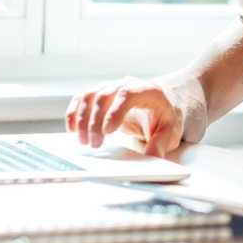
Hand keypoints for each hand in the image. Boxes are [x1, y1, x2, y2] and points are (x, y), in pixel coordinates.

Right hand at [65, 77, 184, 156]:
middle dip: (95, 122)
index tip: (108, 131)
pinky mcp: (101, 94)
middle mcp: (127, 84)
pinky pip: (82, 98)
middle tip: (94, 144)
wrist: (165, 101)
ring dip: (81, 119)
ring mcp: (112, 87)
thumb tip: (152, 159)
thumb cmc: (167, 115)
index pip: (127, 94)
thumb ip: (161, 144)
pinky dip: (74, 112)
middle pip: (104, 96)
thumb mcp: (171, 131)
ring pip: (89, 96)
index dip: (115, 111)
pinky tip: (72, 129)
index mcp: (148, 90)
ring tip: (83, 141)